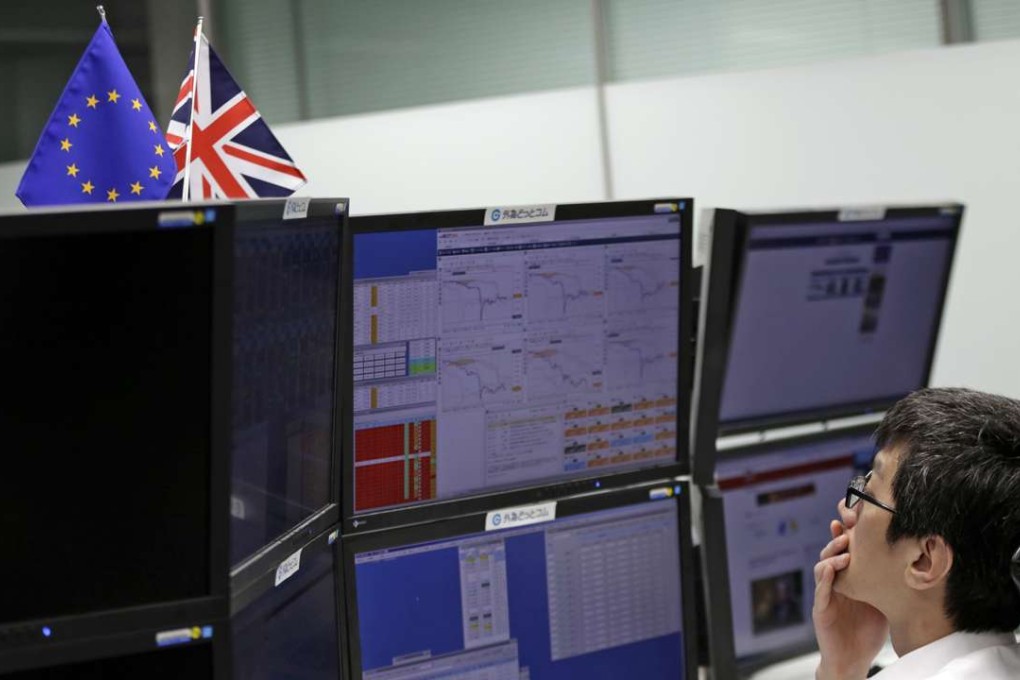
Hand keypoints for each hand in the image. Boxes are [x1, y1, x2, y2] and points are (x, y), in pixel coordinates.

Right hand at [813, 519, 887, 679]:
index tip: (856, 517)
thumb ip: (888, 582)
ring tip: (844, 545)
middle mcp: (835, 582)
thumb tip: (916, 563)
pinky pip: (821, 588)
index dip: (848, 532)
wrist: (853, 658)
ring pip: (823, 565)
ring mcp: (826, 594)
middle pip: (832, 552)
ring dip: (832, 553)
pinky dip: (826, 576)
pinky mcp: (821, 608)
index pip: (846, 550)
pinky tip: (833, 566)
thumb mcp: (883, 601)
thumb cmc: (867, 631)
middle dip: (838, 535)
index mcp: (849, 578)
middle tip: (847, 524)